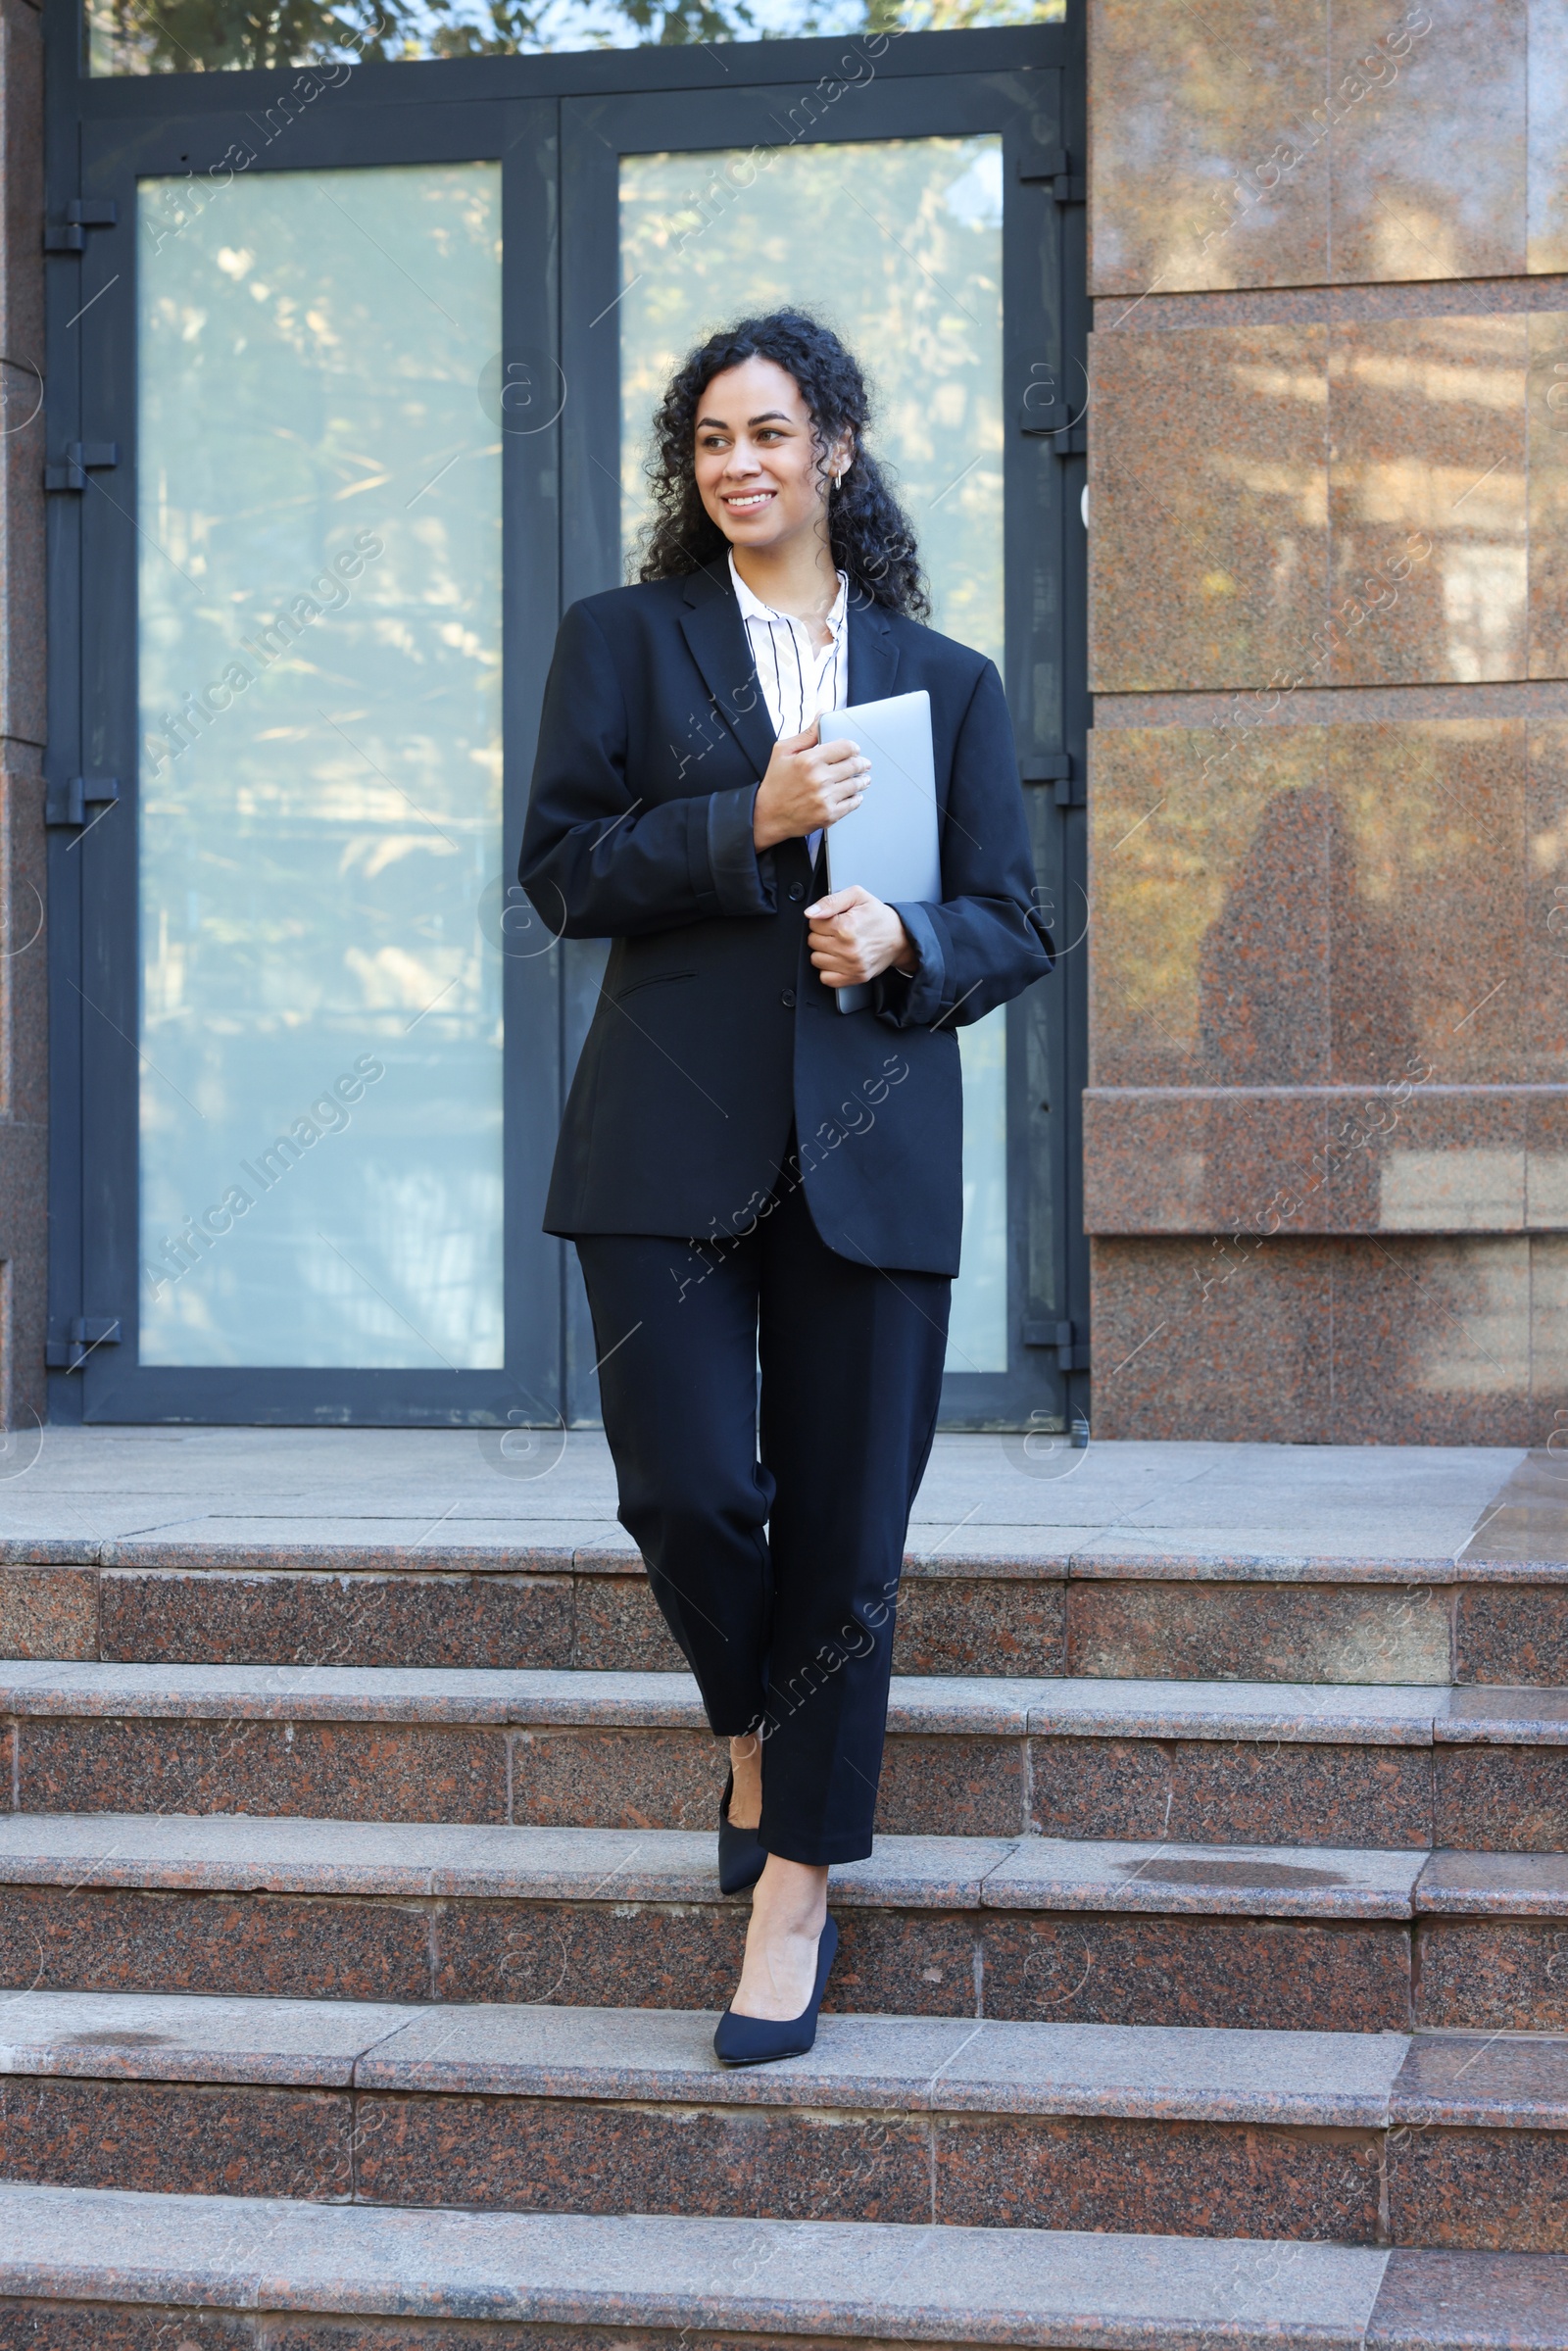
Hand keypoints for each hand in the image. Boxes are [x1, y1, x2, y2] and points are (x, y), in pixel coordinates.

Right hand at [752, 720, 868, 850]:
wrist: (767, 816)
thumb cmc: (775, 783)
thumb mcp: (783, 751)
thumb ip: (807, 734)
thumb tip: (822, 715)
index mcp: (809, 760)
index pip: (845, 747)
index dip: (853, 747)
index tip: (855, 750)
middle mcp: (819, 779)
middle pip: (854, 765)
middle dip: (861, 763)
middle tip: (864, 764)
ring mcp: (825, 798)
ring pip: (856, 785)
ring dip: (862, 781)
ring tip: (864, 779)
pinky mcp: (829, 815)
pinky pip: (852, 804)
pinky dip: (856, 798)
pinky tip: (855, 795)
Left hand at [805, 885, 917, 987]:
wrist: (899, 937)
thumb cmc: (878, 916)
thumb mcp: (857, 896)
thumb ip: (830, 901)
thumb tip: (810, 913)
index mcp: (847, 927)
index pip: (813, 923)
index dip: (822, 919)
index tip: (835, 919)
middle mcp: (848, 949)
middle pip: (813, 941)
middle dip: (822, 934)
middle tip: (838, 931)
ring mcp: (851, 966)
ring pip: (816, 959)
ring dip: (824, 951)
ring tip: (839, 944)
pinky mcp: (854, 977)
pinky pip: (825, 978)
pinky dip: (828, 969)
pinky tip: (839, 958)